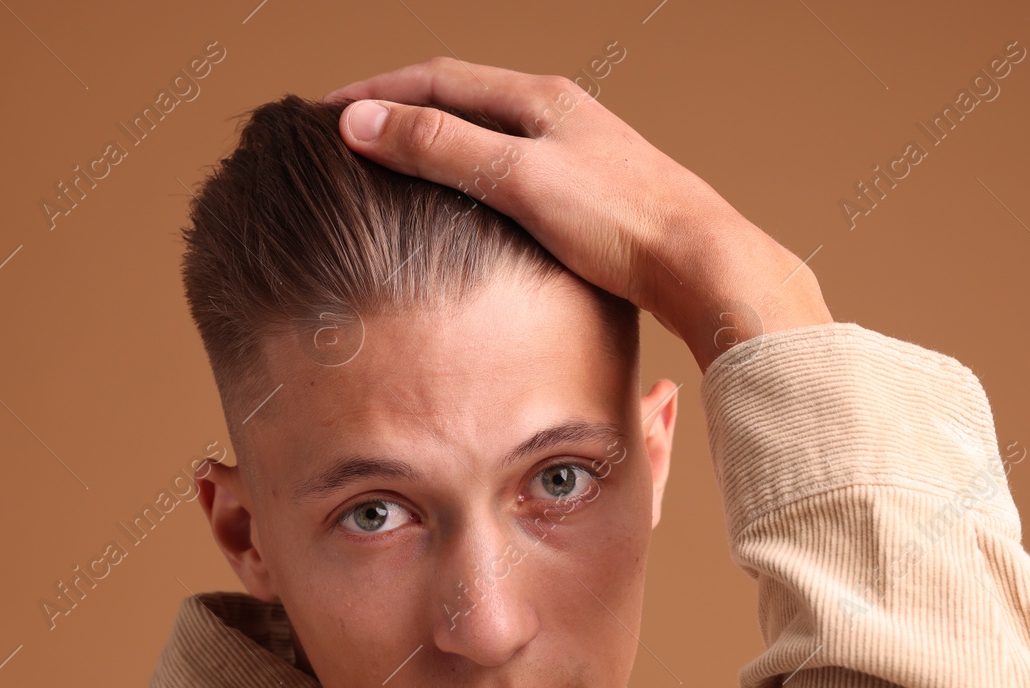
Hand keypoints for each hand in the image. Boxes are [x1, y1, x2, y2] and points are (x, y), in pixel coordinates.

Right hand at [324, 57, 831, 371]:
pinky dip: (472, 180)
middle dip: (401, 112)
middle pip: (462, 101)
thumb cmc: (621, 223)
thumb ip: (438, 148)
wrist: (704, 267)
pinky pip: (514, 174)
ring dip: (437, 145)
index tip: (325, 114)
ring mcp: (579, 156)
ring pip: (490, 138)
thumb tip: (360, 122)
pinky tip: (468, 212)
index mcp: (540, 99)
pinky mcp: (594, 199)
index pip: (437, 78)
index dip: (375, 92)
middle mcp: (561, 117)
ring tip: (395, 170)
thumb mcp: (517, 179)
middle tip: (351, 137)